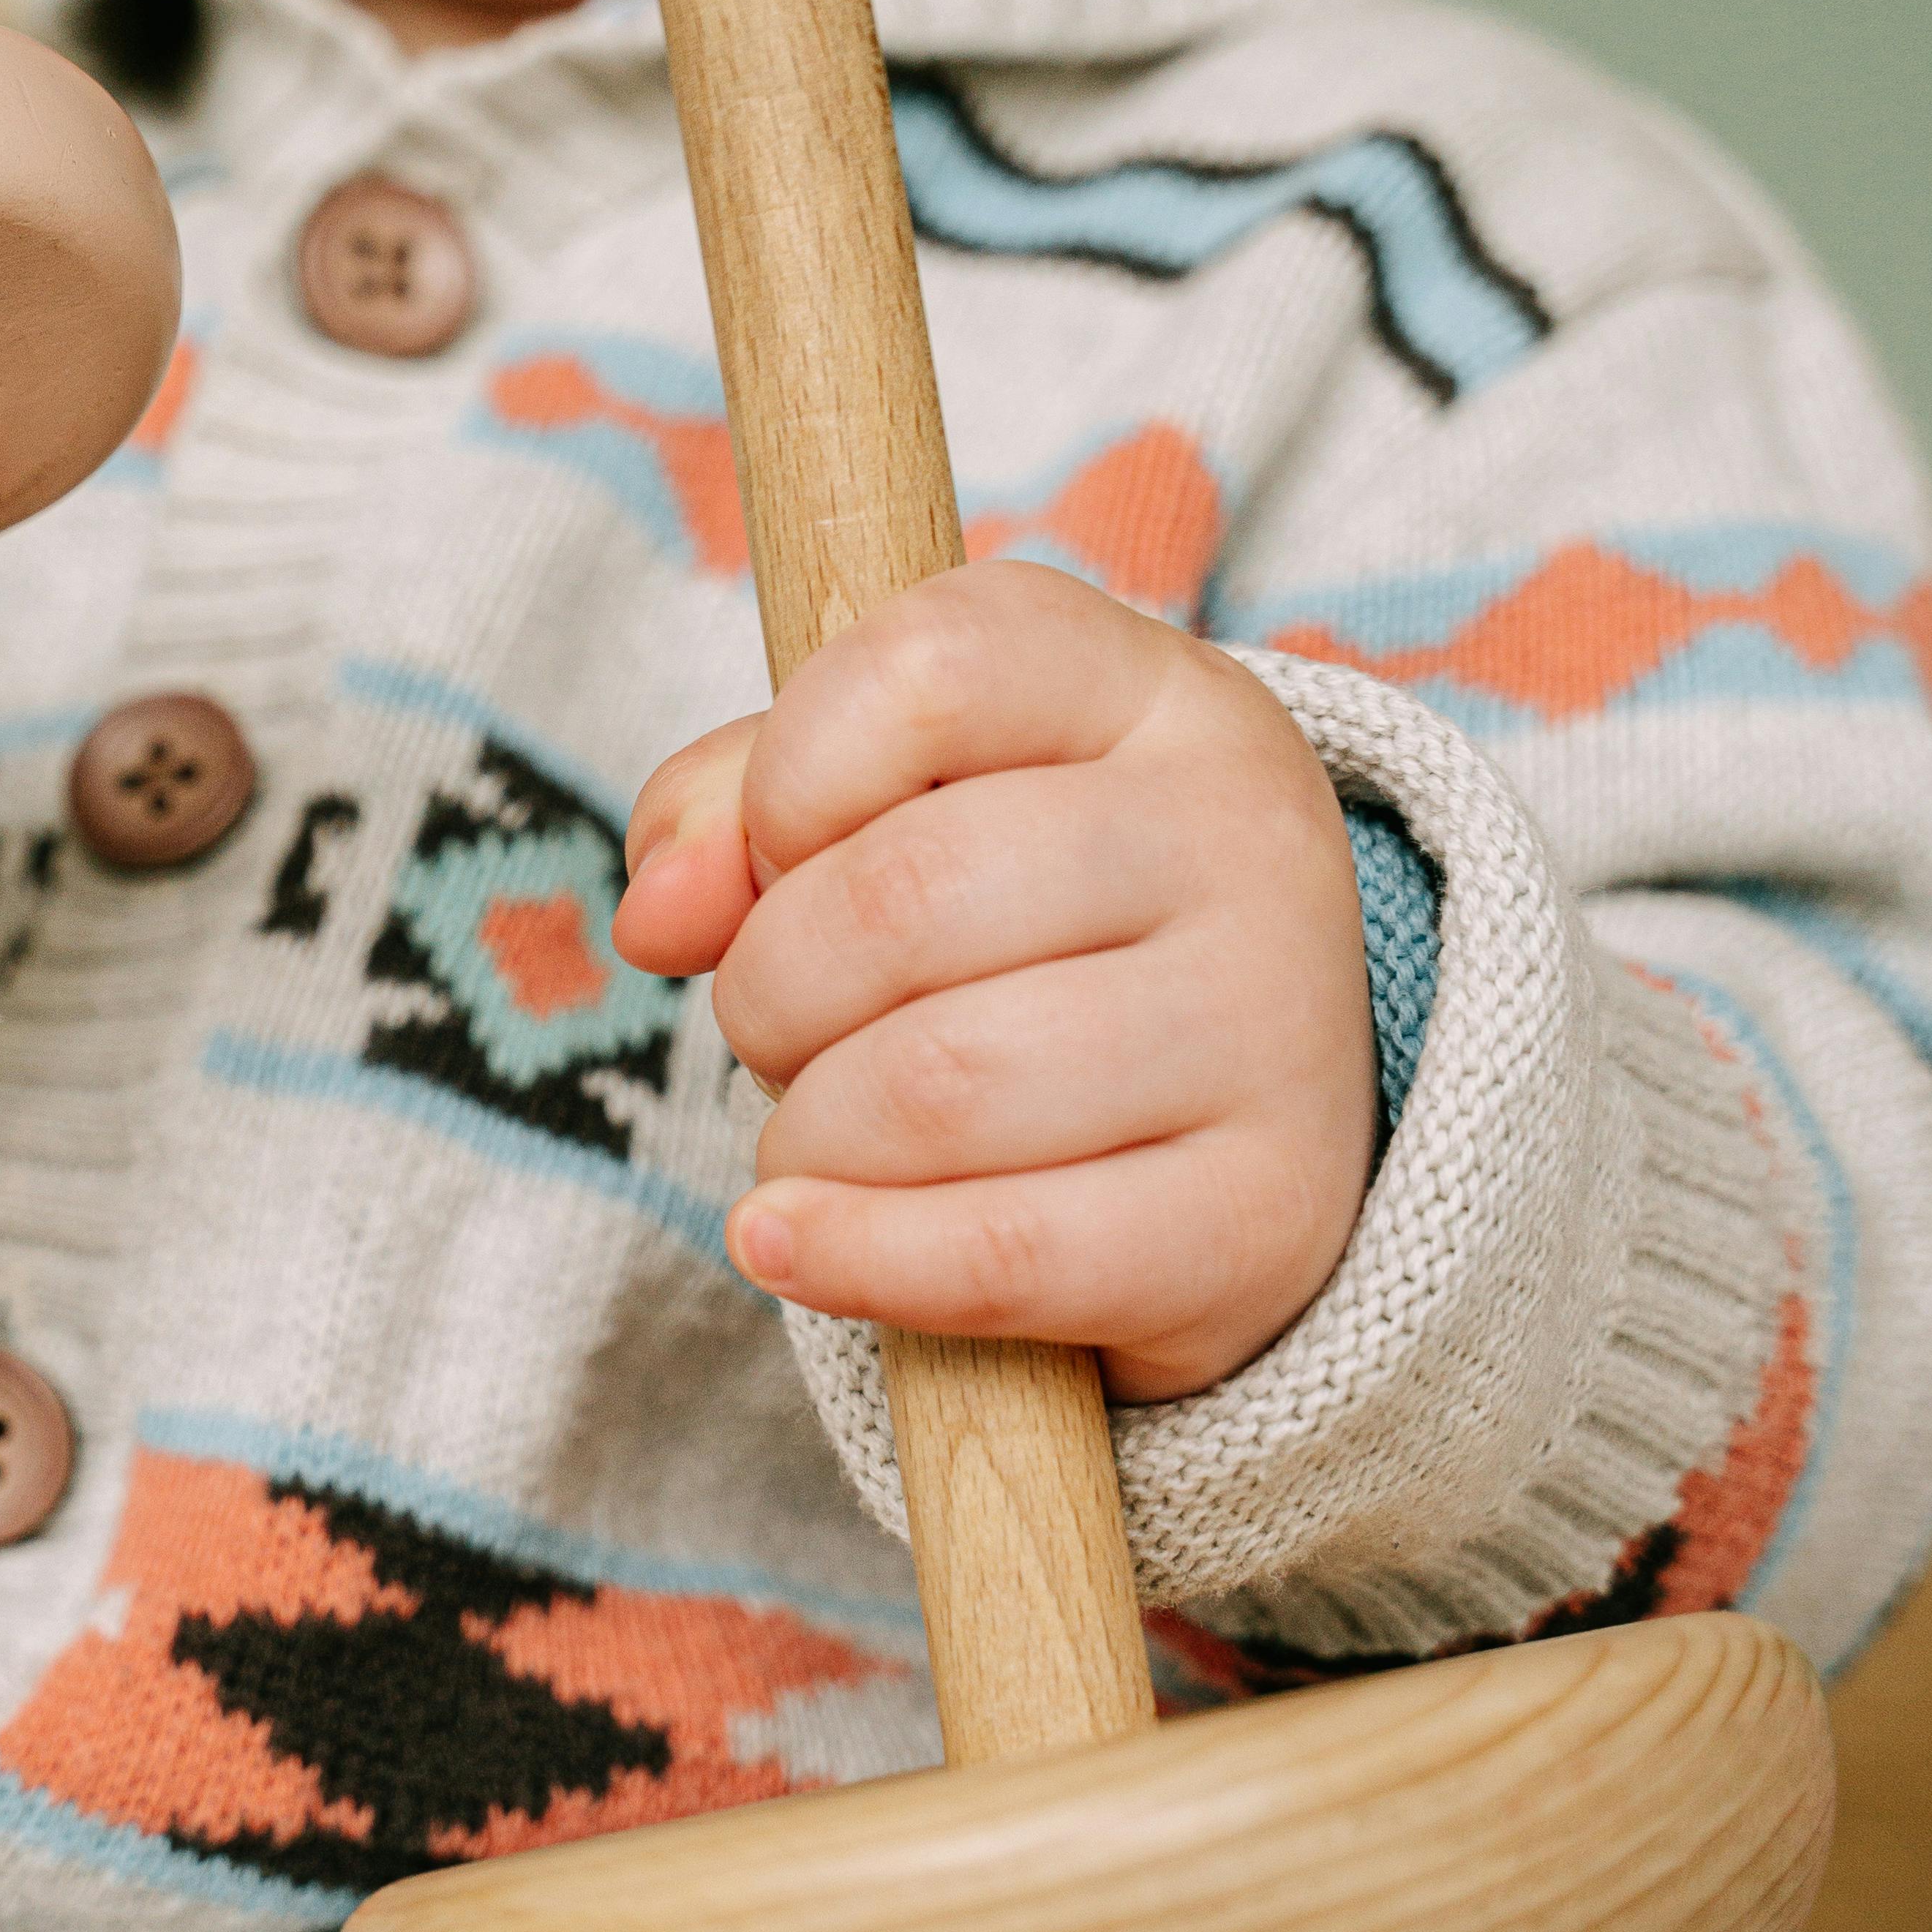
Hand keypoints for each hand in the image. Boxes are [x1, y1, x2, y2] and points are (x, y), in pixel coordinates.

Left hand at [616, 562, 1373, 1403]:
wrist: (1234, 1115)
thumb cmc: (1021, 934)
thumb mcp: (886, 810)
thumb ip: (737, 810)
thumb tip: (657, 913)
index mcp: (1154, 694)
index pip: (926, 673)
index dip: (786, 786)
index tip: (782, 860)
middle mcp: (1242, 834)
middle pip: (905, 899)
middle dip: (771, 993)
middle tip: (783, 1035)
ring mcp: (1274, 1026)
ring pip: (942, 1085)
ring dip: (810, 1135)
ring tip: (817, 1139)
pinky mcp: (1265, 1214)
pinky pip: (1008, 1253)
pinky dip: (853, 1259)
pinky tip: (785, 1243)